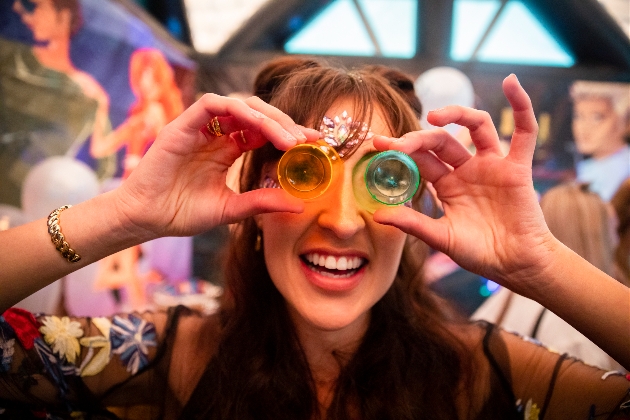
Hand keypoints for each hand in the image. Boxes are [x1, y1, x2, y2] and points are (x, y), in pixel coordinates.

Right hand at [112, 94, 319, 238]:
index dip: (288, 133)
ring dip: (268, 118)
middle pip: (256, 114)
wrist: (145, 219)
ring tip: (290, 139)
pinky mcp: (183, 124)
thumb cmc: (182, 213)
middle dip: (285, 123)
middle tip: (307, 139)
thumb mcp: (230, 209)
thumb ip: (261, 202)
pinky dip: (237, 109)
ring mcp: (199, 127)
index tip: (314, 142)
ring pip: (239, 105)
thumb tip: (299, 205)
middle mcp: (216, 134)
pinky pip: (212, 103)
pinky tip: (259, 126)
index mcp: (226, 150)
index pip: (263, 132)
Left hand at [373, 75, 557, 291]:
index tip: (377, 145)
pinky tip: (511, 82)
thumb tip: (377, 215)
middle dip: (417, 138)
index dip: (400, 151)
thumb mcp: (442, 238)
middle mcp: (467, 170)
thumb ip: (413, 224)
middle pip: (441, 140)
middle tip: (396, 143)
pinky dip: (521, 106)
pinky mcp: (517, 167)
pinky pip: (524, 132)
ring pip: (475, 127)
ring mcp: (492, 165)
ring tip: (435, 115)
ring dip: (457, 114)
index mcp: (447, 185)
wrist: (517, 265)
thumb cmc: (481, 254)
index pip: (420, 159)